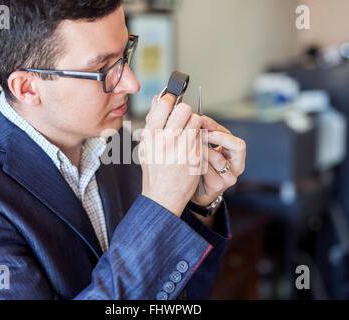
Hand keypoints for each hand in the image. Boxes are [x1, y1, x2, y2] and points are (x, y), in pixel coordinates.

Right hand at [139, 94, 202, 216]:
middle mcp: (165, 140)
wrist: (162, 195)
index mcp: (151, 135)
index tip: (173, 101)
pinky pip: (202, 136)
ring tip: (190, 133)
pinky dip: (200, 138)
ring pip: (196, 120)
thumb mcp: (147, 145)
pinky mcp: (195, 156)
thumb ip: (152, 121)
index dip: (170, 99)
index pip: (164, 103)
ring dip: (195, 123)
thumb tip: (158, 98)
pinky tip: (193, 146)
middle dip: (185, 111)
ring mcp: (182, 148)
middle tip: (184, 119)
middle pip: (184, 109)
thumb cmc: (154, 169)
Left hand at [190, 116, 245, 206]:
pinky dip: (197, 163)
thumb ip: (206, 134)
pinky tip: (188, 159)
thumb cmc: (199, 166)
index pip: (236, 140)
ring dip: (204, 150)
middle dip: (218, 137)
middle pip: (238, 147)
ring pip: (219, 159)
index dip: (219, 129)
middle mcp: (237, 167)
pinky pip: (208, 171)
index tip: (203, 121)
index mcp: (236, 155)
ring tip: (191, 145)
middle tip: (201, 132)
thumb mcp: (205, 148)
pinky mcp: (218, 186)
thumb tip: (199, 117)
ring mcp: (229, 178)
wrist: (193, 189)